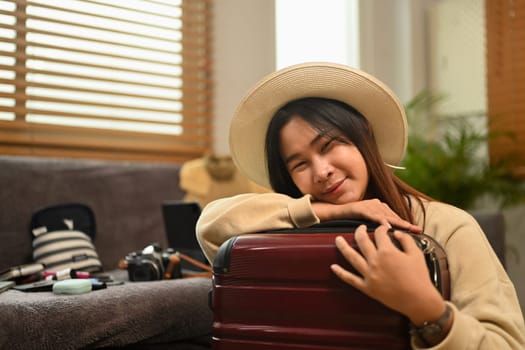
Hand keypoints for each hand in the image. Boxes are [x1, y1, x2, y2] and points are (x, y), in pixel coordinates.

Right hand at [312, 199, 421, 232]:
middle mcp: (376, 205)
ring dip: (396, 222)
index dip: (406, 225)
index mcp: (379, 209)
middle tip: (417, 229)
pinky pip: (372, 215)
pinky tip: (387, 227)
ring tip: (406, 229)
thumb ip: (377, 228)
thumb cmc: (350, 220)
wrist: (334, 214)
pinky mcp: (360, 208)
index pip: (395, 217)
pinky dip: (380, 221)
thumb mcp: (367, 225)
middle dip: (405, 223)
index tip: (418, 231)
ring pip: (385, 215)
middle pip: (393, 215)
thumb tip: (389, 238)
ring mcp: (368, 206)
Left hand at [330, 225, 444, 323]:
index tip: (383, 229)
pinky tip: (333, 267)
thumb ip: (405, 240)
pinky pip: (350, 279)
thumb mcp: (416, 253)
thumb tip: (396, 233)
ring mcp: (369, 274)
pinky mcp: (367, 287)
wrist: (419, 300)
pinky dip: (340, 273)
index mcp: (387, 251)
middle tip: (360, 228)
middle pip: (362, 241)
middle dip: (360, 231)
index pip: (379, 233)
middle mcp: (375, 261)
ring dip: (343, 247)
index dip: (381, 228)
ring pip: (351, 257)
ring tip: (337, 239)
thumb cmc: (419, 277)